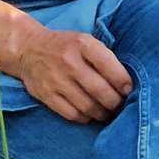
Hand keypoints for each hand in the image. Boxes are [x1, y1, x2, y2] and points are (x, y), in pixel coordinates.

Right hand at [11, 26, 132, 123]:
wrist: (29, 49)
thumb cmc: (66, 46)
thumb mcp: (85, 41)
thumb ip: (103, 57)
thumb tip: (124, 82)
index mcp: (83, 44)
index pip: (108, 64)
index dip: (122, 81)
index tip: (129, 89)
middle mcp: (69, 62)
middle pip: (99, 90)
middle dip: (115, 102)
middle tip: (120, 104)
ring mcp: (57, 80)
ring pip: (87, 106)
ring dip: (102, 113)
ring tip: (108, 112)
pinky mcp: (47, 96)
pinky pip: (72, 114)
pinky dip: (85, 118)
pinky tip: (91, 114)